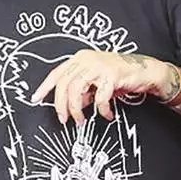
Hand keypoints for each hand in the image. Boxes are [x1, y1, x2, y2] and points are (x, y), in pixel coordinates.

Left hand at [31, 50, 171, 123]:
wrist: (145, 70)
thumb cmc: (119, 75)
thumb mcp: (96, 82)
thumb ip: (83, 91)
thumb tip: (71, 105)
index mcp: (80, 59)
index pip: (57, 72)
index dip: (45, 86)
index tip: (35, 98)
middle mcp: (86, 59)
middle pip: (64, 83)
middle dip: (61, 105)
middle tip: (64, 119)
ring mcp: (99, 66)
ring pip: (77, 89)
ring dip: (77, 109)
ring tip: (81, 120)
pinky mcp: (111, 75)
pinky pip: (100, 97)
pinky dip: (102, 109)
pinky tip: (106, 114)